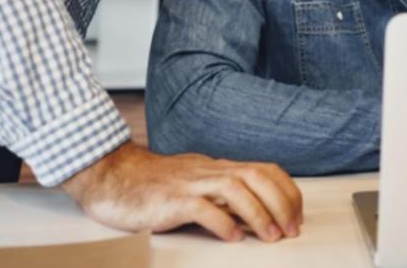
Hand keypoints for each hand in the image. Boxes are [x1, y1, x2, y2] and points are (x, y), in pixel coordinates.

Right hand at [62, 142, 303, 240]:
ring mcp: (188, 184)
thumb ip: (220, 194)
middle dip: (281, 202)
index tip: (297, 215)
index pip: (263, 169)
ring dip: (259, 213)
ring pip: (235, 189)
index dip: (286, 191)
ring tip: (271, 236)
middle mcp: (207, 171)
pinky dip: (222, 223)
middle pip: (256, 176)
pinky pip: (201, 208)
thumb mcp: (193, 183)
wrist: (109, 176)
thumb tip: (252, 214)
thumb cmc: (151, 185)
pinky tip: (233, 238)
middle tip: (292, 230)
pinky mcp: (169, 201)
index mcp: (216, 167)